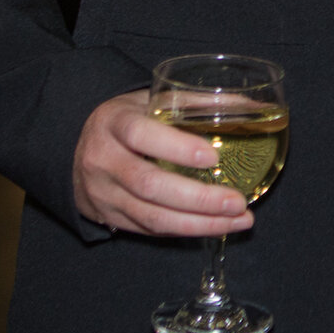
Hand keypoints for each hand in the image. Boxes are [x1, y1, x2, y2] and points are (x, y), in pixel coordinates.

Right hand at [72, 92, 254, 237]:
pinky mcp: (109, 217)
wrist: (79, 150)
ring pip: (151, 217)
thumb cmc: (127, 121)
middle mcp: (103, 159)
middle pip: (149, 185)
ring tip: (238, 220)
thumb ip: (196, 103)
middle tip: (237, 202)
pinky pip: (150, 230)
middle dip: (199, 198)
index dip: (177, 148)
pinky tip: (215, 227)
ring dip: (199, 224)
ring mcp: (103, 193)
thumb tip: (254, 107)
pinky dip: (185, 230)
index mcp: (113, 122)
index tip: (213, 157)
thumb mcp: (151, 102)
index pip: (140, 134)